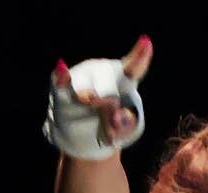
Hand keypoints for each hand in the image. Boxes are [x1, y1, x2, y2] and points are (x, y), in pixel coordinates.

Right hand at [44, 35, 153, 160]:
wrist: (81, 135)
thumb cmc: (109, 126)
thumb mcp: (125, 129)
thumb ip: (126, 124)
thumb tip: (116, 117)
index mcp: (124, 77)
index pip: (133, 67)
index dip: (140, 56)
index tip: (146, 43)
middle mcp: (101, 71)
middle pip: (107, 89)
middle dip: (108, 108)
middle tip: (111, 128)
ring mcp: (81, 75)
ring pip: (85, 94)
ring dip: (87, 112)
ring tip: (92, 122)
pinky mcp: (61, 85)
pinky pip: (60, 81)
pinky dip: (62, 78)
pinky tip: (62, 67)